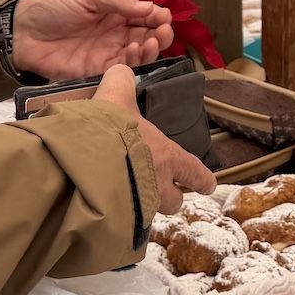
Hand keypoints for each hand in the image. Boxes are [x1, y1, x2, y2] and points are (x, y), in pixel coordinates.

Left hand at [13, 0, 174, 78]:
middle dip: (160, 34)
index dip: (157, 17)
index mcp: (113, 13)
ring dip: (151, 49)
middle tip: (164, 31)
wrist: (22, 31)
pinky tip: (135, 51)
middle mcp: (114, 34)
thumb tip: (150, 6)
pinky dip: (133, 62)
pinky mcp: (97, 71)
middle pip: (146, 37)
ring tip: (153, 41)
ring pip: (138, 55)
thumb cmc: (52, 7)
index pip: (143, 16)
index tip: (164, 17)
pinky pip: (121, 69)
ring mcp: (106, 53)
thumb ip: (117, 2)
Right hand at [95, 65, 215, 211]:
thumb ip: (121, 82)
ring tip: (126, 198)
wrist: (87, 162)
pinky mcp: (119, 222)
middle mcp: (160, 186)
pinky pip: (124, 223)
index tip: (207, 185)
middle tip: (157, 191)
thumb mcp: (115, 98)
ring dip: (142, 208)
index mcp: (168, 157)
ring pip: (150, 214)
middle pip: (174, 202)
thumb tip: (121, 71)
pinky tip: (103, 207)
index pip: (195, 172)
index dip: (202, 179)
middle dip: (169, 198)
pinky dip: (118, 216)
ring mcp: (141, 209)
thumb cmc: (110, 130)